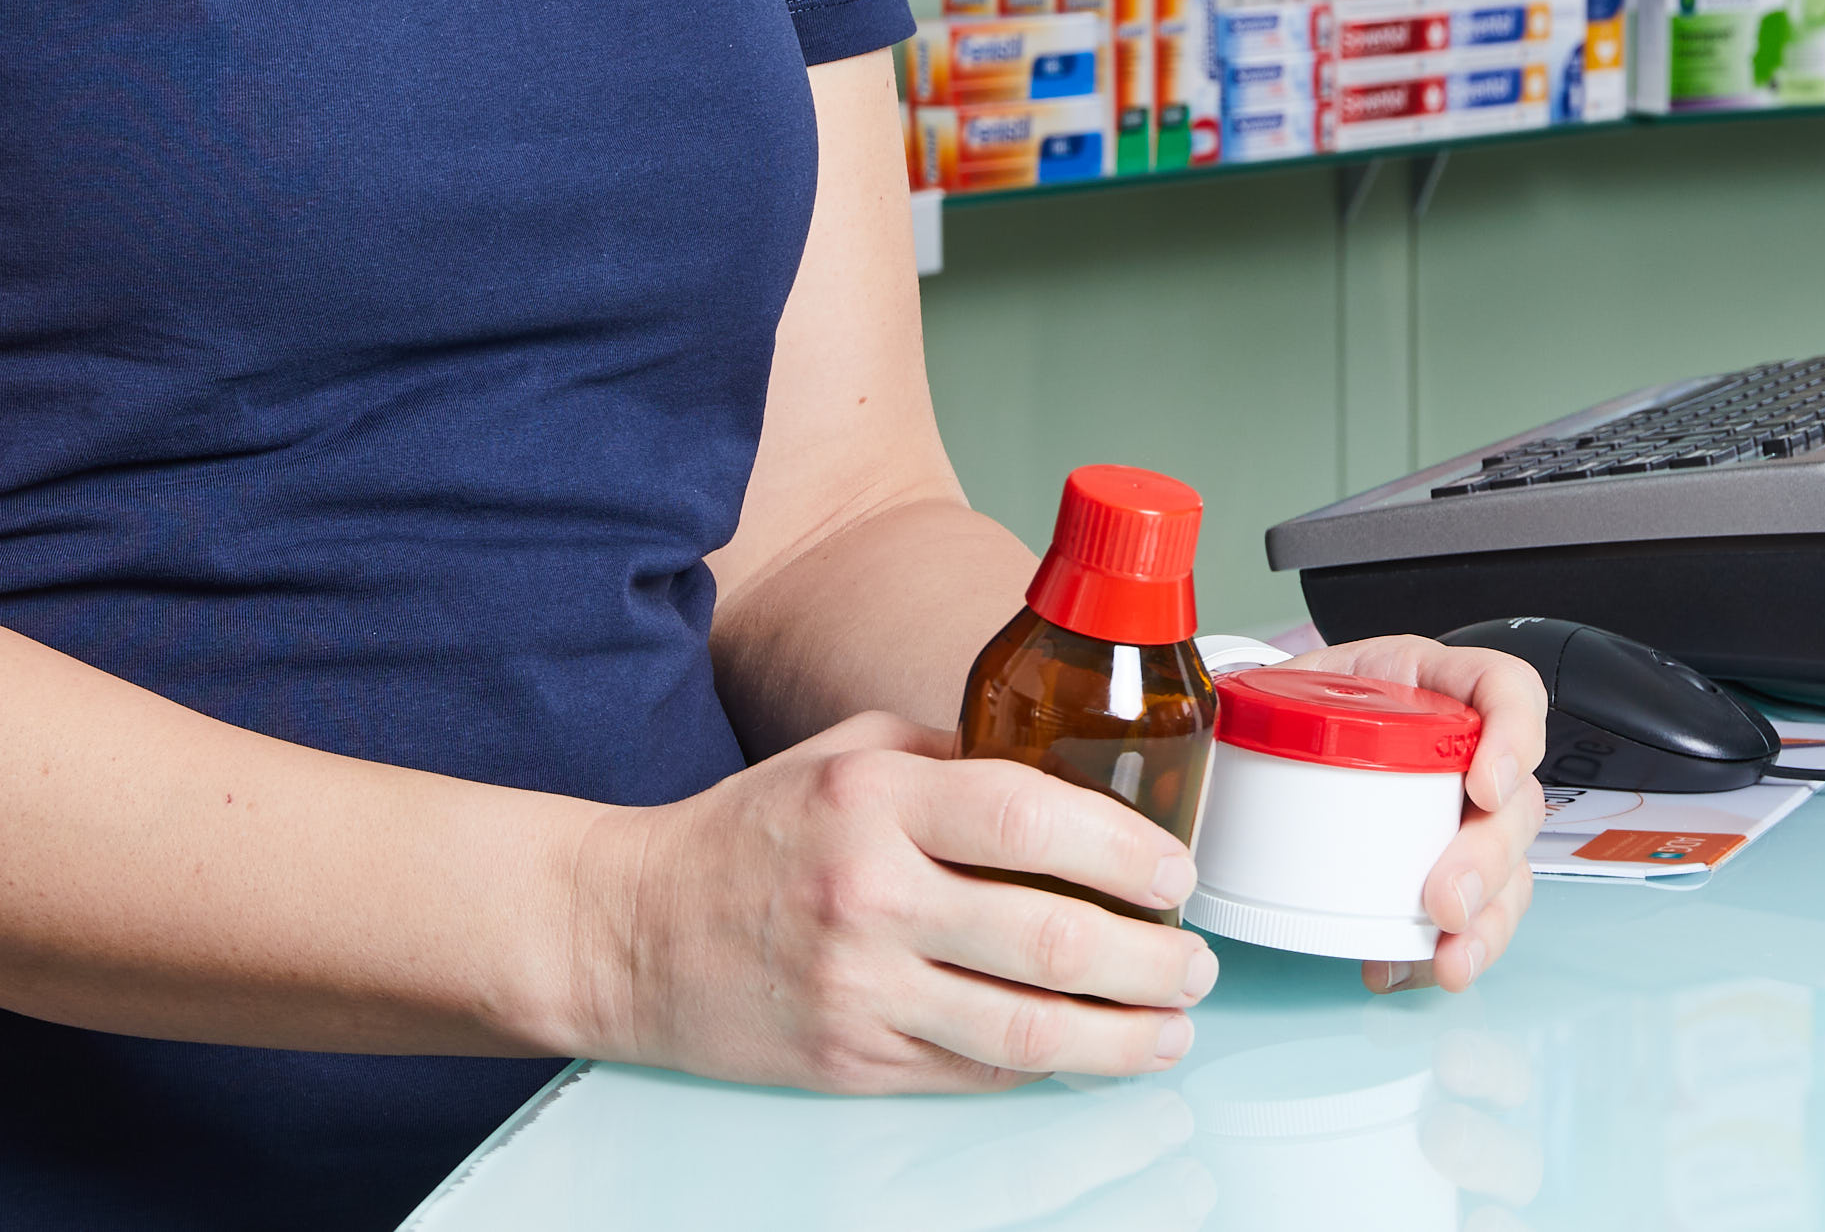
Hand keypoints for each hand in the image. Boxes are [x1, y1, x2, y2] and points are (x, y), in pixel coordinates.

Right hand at [570, 710, 1221, 1091]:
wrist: (629, 929)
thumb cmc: (748, 831)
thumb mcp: (848, 754)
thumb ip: (955, 756)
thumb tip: (1072, 779)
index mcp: (873, 797)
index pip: (1029, 817)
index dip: (1123, 848)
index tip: (1175, 870)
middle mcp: (868, 894)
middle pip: (1050, 938)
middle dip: (1151, 960)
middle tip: (1195, 960)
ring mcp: (860, 989)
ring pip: (1027, 1030)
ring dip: (1123, 1036)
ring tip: (1172, 1026)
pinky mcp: (852, 1061)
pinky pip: (976, 1071)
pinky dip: (1047, 1066)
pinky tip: (1090, 1051)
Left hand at [1275, 636, 1547, 994]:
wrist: (1277, 741)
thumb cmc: (1292, 706)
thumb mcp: (1280, 685)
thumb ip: (1247, 701)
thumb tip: (1197, 744)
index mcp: (1428, 685)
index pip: (1505, 689)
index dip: (1514, 734)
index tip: (1483, 786)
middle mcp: (1462, 750)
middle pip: (1517, 799)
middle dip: (1488, 859)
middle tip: (1445, 902)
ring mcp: (1463, 814)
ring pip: (1511, 867)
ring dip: (1488, 921)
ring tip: (1447, 959)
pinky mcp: (1447, 868)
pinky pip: (1475, 916)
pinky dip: (1444, 951)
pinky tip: (1408, 968)